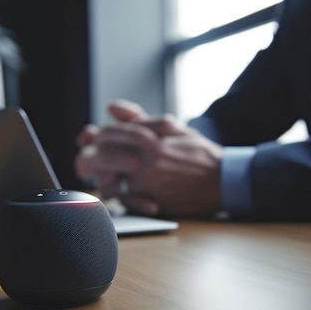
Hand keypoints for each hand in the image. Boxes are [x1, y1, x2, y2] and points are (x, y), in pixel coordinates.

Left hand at [75, 100, 222, 216]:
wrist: (222, 180)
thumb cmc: (198, 152)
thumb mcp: (172, 127)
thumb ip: (139, 118)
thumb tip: (110, 107)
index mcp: (151, 139)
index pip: (109, 134)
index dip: (97, 136)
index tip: (95, 139)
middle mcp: (148, 161)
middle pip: (102, 157)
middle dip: (89, 158)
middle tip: (87, 160)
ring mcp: (149, 184)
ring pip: (108, 182)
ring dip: (100, 178)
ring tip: (103, 175)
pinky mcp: (153, 202)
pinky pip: (124, 201)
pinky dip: (116, 196)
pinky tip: (118, 191)